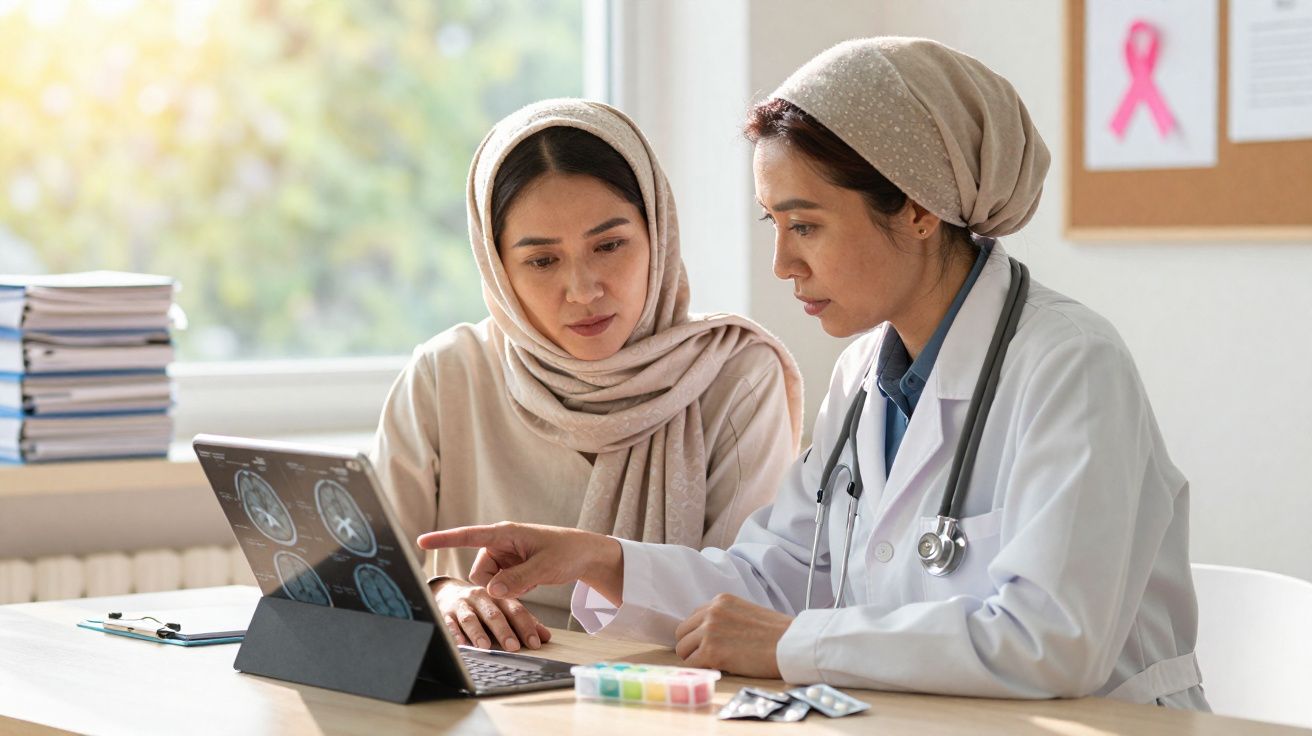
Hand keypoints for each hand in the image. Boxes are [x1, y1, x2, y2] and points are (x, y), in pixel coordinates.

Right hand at [417, 522, 623, 605]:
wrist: (585, 555)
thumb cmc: (567, 551)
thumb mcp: (544, 566)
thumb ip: (517, 579)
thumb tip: (490, 592)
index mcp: (504, 534)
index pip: (468, 535)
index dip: (444, 539)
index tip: (421, 541)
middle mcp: (500, 544)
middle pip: (479, 573)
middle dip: (494, 585)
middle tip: (524, 582)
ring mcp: (505, 558)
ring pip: (488, 584)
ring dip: (504, 590)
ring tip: (530, 582)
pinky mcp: (511, 570)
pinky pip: (499, 587)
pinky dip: (510, 593)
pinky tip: (529, 587)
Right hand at [432, 577, 550, 651]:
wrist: (448, 592)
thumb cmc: (482, 604)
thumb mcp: (503, 607)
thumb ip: (523, 621)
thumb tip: (545, 637)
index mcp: (499, 596)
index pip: (515, 610)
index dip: (526, 626)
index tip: (535, 643)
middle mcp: (481, 598)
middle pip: (494, 614)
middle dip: (504, 631)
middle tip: (513, 646)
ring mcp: (462, 604)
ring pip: (471, 618)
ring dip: (478, 633)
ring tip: (485, 646)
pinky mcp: (445, 613)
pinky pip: (448, 623)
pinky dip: (454, 634)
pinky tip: (460, 644)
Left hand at [673, 594, 792, 678]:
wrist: (791, 644)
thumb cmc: (777, 633)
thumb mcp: (747, 613)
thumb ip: (726, 618)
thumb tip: (712, 634)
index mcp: (720, 601)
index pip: (694, 617)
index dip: (698, 634)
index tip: (707, 644)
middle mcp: (711, 612)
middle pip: (683, 633)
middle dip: (692, 646)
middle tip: (708, 658)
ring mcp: (709, 631)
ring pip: (683, 649)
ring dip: (696, 659)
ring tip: (715, 664)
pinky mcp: (711, 652)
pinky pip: (691, 664)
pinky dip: (701, 670)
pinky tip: (717, 670)